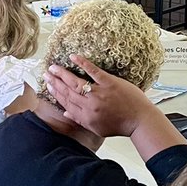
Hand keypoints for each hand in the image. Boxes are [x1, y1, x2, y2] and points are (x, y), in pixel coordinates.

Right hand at [47, 55, 186, 161]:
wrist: (140, 121)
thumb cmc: (121, 125)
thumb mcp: (98, 128)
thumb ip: (80, 120)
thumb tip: (66, 113)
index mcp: (86, 117)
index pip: (66, 103)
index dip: (55, 94)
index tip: (49, 86)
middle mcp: (89, 105)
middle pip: (67, 92)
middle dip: (55, 83)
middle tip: (46, 74)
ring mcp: (99, 93)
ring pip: (75, 82)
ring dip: (62, 74)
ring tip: (53, 68)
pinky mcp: (109, 83)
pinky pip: (93, 71)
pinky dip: (82, 63)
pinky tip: (73, 57)